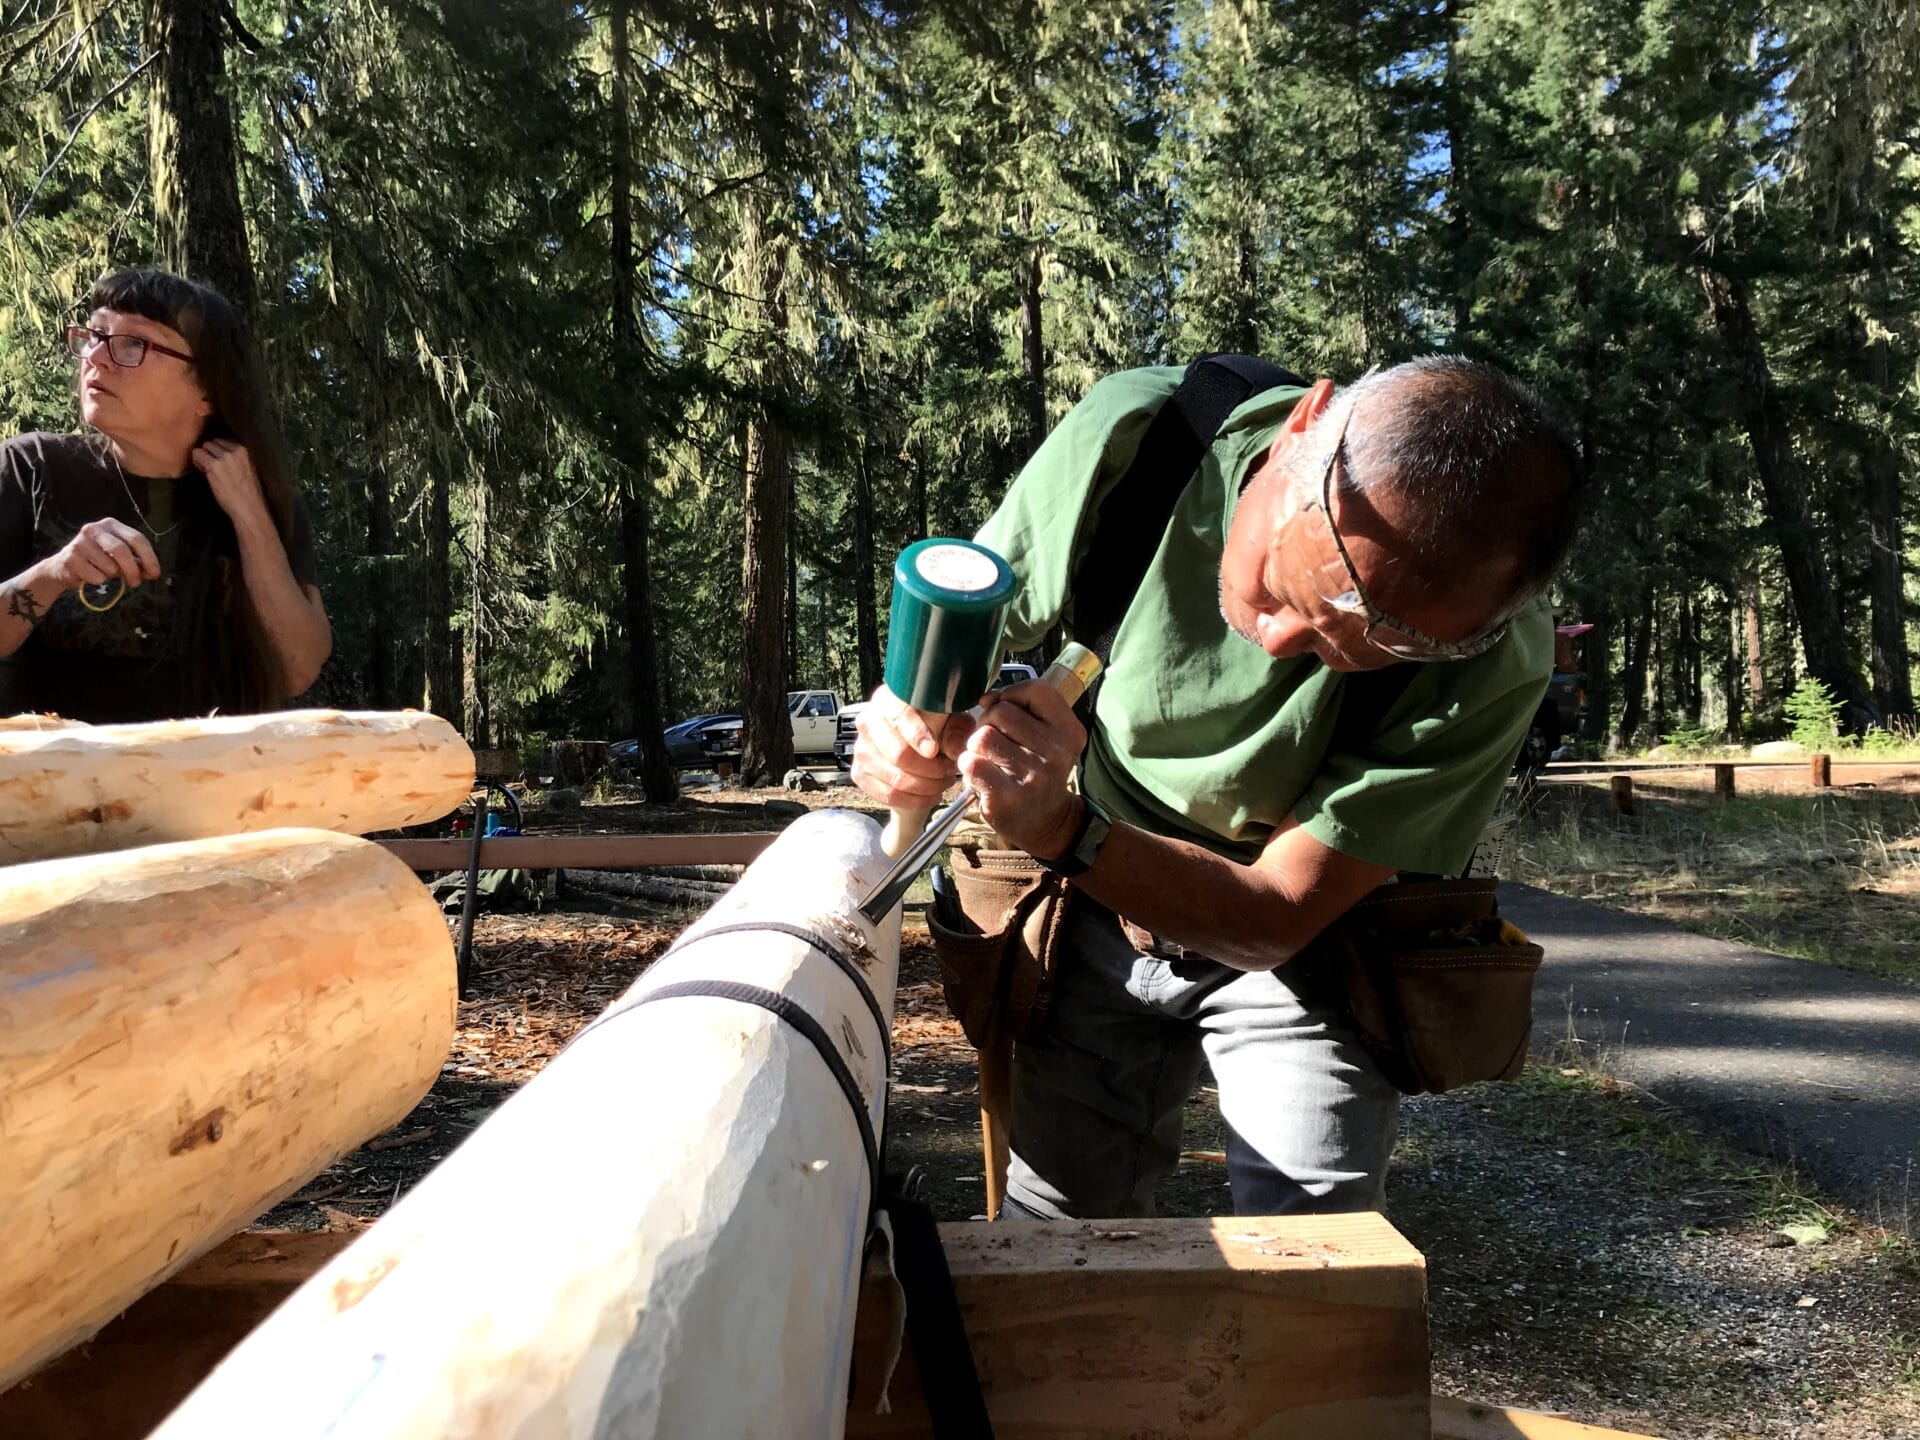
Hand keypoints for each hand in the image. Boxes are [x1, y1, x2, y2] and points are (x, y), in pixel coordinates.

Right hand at [41, 517, 161, 590]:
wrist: (63, 567)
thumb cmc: (97, 560)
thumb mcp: (119, 557)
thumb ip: (137, 562)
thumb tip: (153, 573)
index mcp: (110, 524)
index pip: (136, 538)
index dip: (149, 557)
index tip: (155, 573)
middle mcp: (94, 529)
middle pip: (121, 550)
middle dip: (133, 570)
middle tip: (136, 583)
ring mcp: (80, 542)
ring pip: (109, 566)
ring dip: (112, 575)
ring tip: (105, 572)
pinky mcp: (71, 558)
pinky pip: (97, 577)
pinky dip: (99, 580)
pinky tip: (90, 574)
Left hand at [192, 439, 265, 523]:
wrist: (249, 507)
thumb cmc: (248, 492)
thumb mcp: (247, 468)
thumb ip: (235, 457)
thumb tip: (217, 452)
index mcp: (244, 450)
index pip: (222, 441)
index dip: (218, 452)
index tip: (220, 463)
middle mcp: (235, 450)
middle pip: (212, 442)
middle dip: (210, 453)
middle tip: (212, 468)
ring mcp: (225, 457)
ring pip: (204, 447)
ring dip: (203, 457)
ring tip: (208, 471)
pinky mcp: (214, 466)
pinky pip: (197, 454)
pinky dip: (197, 462)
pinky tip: (204, 472)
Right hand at [850, 684, 974, 809]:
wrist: (916, 745)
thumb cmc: (935, 727)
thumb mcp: (953, 722)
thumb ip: (957, 733)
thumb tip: (955, 751)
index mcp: (889, 700)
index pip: (899, 715)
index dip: (916, 734)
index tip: (933, 750)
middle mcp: (869, 722)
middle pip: (898, 754)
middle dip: (930, 769)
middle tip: (949, 772)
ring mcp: (862, 750)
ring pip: (895, 779)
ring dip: (926, 787)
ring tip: (943, 783)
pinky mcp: (860, 773)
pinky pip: (888, 795)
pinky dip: (914, 801)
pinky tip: (930, 796)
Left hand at [956, 678, 1087, 858]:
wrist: (1048, 822)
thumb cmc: (1041, 772)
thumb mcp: (1051, 738)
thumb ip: (1024, 710)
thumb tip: (986, 698)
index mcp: (1069, 732)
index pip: (1036, 690)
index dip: (1012, 695)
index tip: (1006, 711)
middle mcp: (1055, 753)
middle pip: (1001, 712)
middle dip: (989, 724)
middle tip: (995, 744)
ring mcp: (1031, 776)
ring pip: (982, 736)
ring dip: (976, 746)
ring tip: (988, 760)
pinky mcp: (1005, 796)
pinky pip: (971, 762)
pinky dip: (968, 766)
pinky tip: (981, 777)